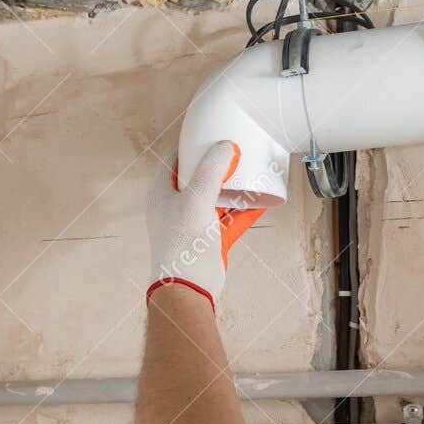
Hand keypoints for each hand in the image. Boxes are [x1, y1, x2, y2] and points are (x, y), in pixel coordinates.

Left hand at [145, 142, 265, 307]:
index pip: (174, 160)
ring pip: (217, 199)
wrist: (188, 288)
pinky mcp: (210, 240)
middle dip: (217, 165)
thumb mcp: (196, 200)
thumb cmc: (181, 245)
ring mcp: (193, 224)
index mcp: (161, 193)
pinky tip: (261, 200)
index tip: (210, 134)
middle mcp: (175, 207)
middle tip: (236, 151)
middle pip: (198, 178)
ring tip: (252, 173)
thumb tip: (226, 147)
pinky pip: (230, 219)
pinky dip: (244, 210)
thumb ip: (211, 171)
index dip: (191, 146)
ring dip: (234, 188)